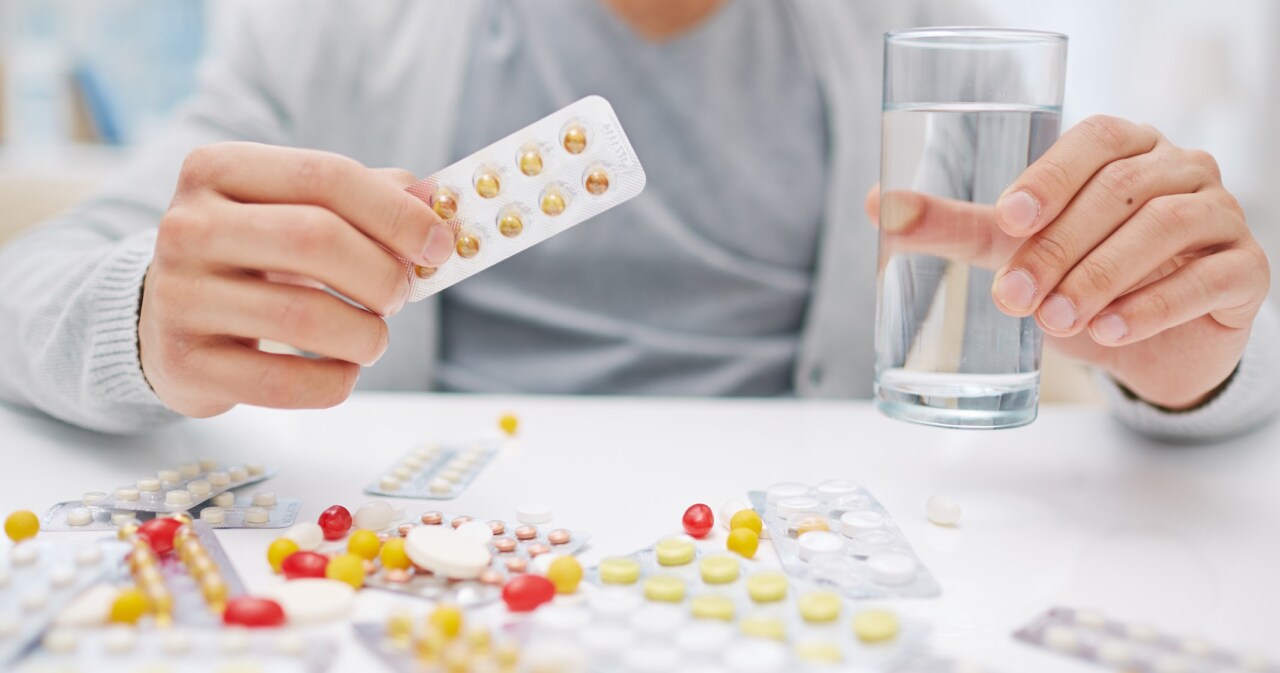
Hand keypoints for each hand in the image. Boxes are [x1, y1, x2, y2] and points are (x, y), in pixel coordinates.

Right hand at [140, 142, 453, 416]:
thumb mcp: (296, 209)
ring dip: (365, 335)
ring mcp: (177, 295)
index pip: (326, 176)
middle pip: (315, 239)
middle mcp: (186, 226)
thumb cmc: (253, 256)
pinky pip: (282, 382)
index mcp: (218, 169)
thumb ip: (366, 198)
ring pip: (303, 316)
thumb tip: (436, 205)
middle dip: (382, 275)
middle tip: (399, 296)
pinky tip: (343, 371)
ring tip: (372, 338)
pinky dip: (334, 382)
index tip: (439, 246)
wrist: (163, 318)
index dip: (397, 214)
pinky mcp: (183, 363)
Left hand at [867, 115, 1269, 409]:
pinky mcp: (1246, 268)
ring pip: (1167, 228)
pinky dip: (1153, 306)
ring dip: (1103, 276)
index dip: (1051, 175)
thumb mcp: (1015, 250)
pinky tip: (1110, 331)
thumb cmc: (1080, 277)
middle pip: (1121, 191)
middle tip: (1015, 298)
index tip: (1008, 219)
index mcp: (1124, 148)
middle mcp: (1179, 168)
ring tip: (1058, 321)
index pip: (1093, 141)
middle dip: (1060, 247)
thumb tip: (878, 205)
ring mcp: (1221, 213)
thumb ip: (956, 227)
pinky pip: (1208, 277)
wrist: (1149, 342)